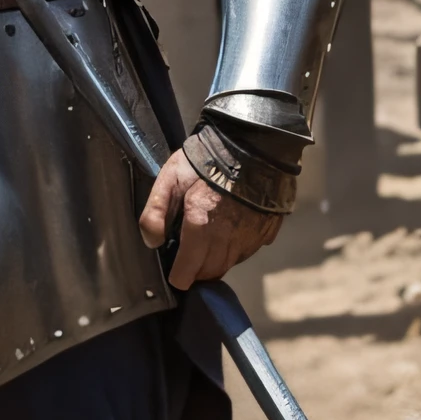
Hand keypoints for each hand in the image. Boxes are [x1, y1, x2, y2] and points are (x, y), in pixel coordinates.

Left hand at [137, 146, 283, 289]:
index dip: (179, 276)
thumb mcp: (168, 179)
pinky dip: (236, 250)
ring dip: (216, 262)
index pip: (189, 271)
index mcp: (201, 225)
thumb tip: (153, 243)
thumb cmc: (205, 160)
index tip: (175, 275)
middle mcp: (228, 236)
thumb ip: (154, 214)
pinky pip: (248, 251)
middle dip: (197, 272)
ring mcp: (251, 234)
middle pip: (211, 272)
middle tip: (187, 260)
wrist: (252, 143)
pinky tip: (228, 234)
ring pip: (231, 264)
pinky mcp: (268, 230)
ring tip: (205, 247)